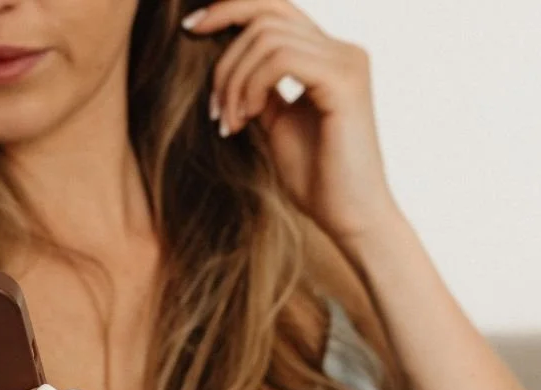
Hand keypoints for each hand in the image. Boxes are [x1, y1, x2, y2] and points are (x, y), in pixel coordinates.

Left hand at [183, 0, 401, 244]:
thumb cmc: (316, 180)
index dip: (228, 8)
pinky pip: (281, 59)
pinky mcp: (343, 80)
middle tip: (215, 112)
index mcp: (326, 56)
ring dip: (234, 80)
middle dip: (225, 61)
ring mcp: (346, 61)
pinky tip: (247, 119)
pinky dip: (252, 86)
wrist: (349, 217)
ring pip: (267, 37)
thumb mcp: (276, 126)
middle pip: (265, 16)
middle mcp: (341, 49)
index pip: (273, 9)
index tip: (191, 27)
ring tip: (231, 123)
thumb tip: (227, 65)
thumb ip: (258, 91)